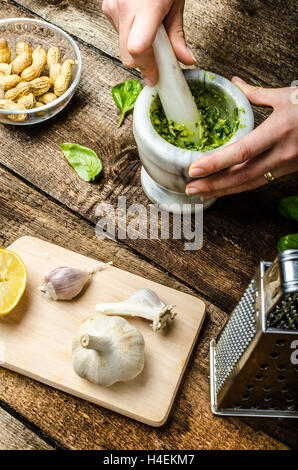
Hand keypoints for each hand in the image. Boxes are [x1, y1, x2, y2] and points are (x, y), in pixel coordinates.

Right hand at [102, 0, 195, 85]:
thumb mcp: (176, 2)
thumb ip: (178, 35)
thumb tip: (185, 59)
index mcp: (145, 7)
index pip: (139, 49)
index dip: (147, 68)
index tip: (155, 77)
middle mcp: (124, 8)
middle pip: (128, 56)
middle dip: (144, 64)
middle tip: (159, 62)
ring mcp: (113, 7)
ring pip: (123, 47)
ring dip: (138, 49)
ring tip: (152, 33)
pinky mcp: (108, 7)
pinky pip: (118, 34)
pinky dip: (131, 36)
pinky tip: (141, 23)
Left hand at [186, 78, 297, 200]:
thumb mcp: (286, 96)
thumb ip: (257, 94)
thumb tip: (235, 83)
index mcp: (279, 131)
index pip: (241, 152)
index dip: (216, 163)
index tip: (194, 169)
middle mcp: (282, 153)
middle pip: (242, 175)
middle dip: (214, 184)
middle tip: (190, 188)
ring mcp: (286, 165)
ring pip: (250, 183)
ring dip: (223, 190)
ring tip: (200, 194)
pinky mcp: (287, 171)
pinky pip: (259, 182)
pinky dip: (238, 187)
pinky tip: (223, 189)